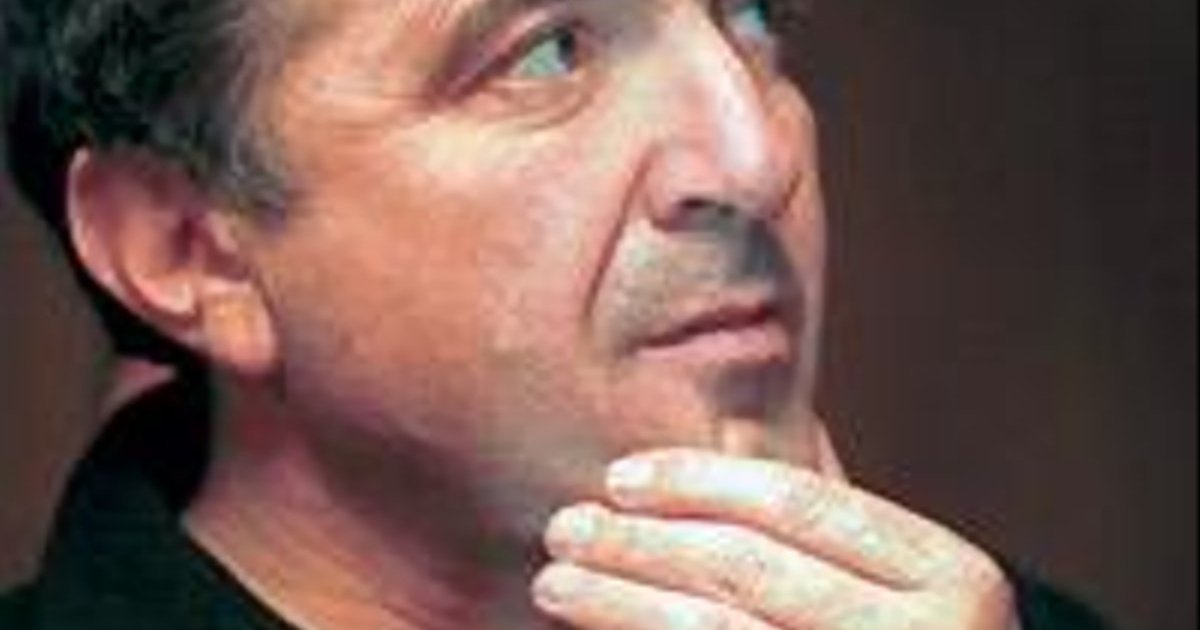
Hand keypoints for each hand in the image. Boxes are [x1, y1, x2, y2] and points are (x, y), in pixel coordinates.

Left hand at [531, 449, 1019, 628]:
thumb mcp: (901, 580)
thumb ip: (826, 520)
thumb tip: (722, 437)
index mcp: (947, 574)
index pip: (798, 504)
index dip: (699, 482)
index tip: (621, 477)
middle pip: (748, 569)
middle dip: (642, 543)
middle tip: (567, 528)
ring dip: (621, 602)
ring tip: (558, 582)